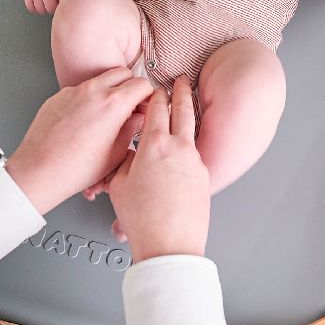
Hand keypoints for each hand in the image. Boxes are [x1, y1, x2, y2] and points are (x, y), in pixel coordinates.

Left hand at [5, 68, 153, 213]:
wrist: (39, 171)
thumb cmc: (75, 169)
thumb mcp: (116, 154)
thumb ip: (132, 128)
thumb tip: (138, 118)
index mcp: (113, 104)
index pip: (142, 84)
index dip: (148, 96)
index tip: (146, 107)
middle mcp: (93, 90)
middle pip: (123, 73)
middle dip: (130, 87)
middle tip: (130, 107)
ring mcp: (73, 91)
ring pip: (100, 79)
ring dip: (110, 90)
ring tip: (107, 115)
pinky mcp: (58, 96)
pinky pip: (80, 90)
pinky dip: (88, 99)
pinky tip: (84, 121)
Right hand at [24, 0, 78, 13]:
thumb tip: (72, 11)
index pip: (62, 6)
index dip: (64, 6)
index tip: (65, 1)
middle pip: (50, 9)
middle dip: (55, 8)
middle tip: (57, 1)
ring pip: (40, 9)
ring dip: (45, 8)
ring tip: (49, 1)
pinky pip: (30, 7)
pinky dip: (35, 8)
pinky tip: (41, 2)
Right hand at [107, 75, 210, 262]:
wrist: (170, 245)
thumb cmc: (143, 219)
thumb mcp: (119, 185)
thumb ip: (125, 162)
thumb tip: (130, 157)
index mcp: (155, 145)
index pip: (157, 108)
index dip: (156, 95)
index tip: (156, 88)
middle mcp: (179, 148)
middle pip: (183, 110)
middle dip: (182, 92)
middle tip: (183, 79)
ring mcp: (195, 162)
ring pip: (192, 131)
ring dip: (189, 115)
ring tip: (187, 106)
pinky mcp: (204, 177)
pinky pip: (195, 154)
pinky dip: (189, 146)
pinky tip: (183, 151)